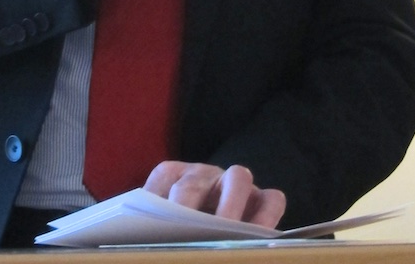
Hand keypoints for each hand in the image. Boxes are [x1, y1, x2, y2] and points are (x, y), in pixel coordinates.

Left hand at [144, 161, 286, 228]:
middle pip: (193, 183)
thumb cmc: (179, 225)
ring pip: (238, 178)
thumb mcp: (162, 221)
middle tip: (188, 231)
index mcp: (171, 176)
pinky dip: (268, 213)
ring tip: (227, 230)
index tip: (155, 226)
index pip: (163, 181)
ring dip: (231, 204)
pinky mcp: (261, 198)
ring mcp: (233, 183)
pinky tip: (261, 233)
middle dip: (189, 207)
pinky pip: (272, 198)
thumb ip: (155, 224)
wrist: (207, 220)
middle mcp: (202, 174)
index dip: (158, 203)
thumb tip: (142, 241)